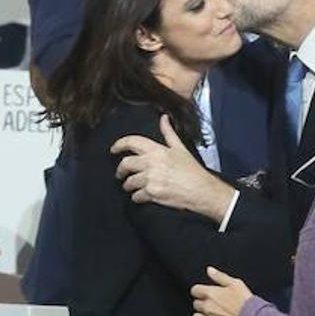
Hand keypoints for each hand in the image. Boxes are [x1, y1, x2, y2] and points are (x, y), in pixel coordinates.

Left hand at [111, 114, 234, 222]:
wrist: (201, 190)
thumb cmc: (191, 170)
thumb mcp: (180, 148)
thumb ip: (169, 133)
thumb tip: (163, 118)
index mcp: (157, 150)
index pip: (132, 142)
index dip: (119, 144)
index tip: (113, 149)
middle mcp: (151, 163)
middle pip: (125, 164)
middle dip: (120, 170)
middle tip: (120, 174)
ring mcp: (150, 179)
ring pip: (129, 182)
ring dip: (128, 185)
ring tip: (131, 187)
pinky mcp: (152, 193)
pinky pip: (136, 196)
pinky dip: (137, 197)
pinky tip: (141, 196)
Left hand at [191, 266, 251, 315]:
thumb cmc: (245, 302)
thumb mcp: (235, 283)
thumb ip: (219, 276)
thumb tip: (210, 270)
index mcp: (211, 293)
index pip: (195, 290)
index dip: (199, 291)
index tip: (204, 293)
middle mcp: (207, 307)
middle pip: (196, 304)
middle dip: (202, 303)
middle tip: (212, 304)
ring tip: (211, 315)